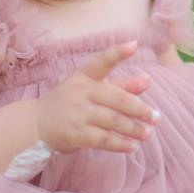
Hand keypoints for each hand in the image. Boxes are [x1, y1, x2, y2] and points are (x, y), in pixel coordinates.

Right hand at [33, 40, 159, 154]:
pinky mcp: (76, 134)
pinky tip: (132, 147)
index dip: (118, 53)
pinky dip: (120, 144)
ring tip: (148, 134)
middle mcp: (81, 92)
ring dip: (134, 129)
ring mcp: (78, 113)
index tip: (134, 45)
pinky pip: (103, 139)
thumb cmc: (70, 103)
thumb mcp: (91, 89)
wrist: (36, 125)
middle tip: (156, 117)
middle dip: (140, 109)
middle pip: (117, 99)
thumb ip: (120, 85)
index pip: (102, 62)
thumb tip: (147, 80)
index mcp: (85, 76)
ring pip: (113, 121)